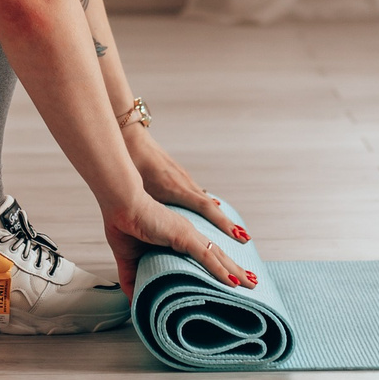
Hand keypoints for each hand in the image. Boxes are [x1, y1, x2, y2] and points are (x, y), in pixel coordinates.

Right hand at [102, 196, 256, 300]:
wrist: (119, 205)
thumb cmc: (123, 223)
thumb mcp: (128, 258)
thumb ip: (132, 278)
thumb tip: (133, 299)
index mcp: (178, 236)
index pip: (203, 253)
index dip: (218, 265)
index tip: (230, 276)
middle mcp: (188, 233)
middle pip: (219, 255)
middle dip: (236, 270)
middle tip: (251, 282)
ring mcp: (188, 234)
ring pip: (219, 256)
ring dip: (236, 271)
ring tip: (251, 284)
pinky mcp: (184, 235)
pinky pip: (207, 256)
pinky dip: (220, 270)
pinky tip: (232, 282)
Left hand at [125, 129, 251, 245]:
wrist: (133, 141)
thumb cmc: (134, 166)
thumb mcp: (142, 189)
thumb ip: (152, 204)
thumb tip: (156, 223)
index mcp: (177, 188)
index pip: (206, 208)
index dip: (222, 223)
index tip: (238, 235)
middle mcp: (186, 183)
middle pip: (212, 207)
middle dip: (228, 224)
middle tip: (245, 238)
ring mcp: (184, 178)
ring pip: (207, 200)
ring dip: (220, 216)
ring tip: (233, 232)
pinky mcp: (180, 175)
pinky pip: (198, 193)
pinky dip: (208, 205)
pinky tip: (212, 212)